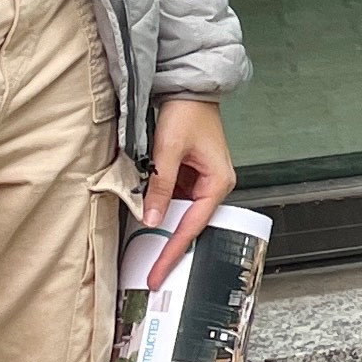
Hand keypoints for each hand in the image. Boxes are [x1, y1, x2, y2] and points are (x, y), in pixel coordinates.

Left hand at [141, 99, 235, 284]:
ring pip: (179, 213)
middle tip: (150, 271)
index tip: (158, 272)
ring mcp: (201, 181)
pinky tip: (144, 217)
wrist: (189, 89)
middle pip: (189, 224)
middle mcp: (213, 186)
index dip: (173, 251)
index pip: (193, 226)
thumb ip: (159, 186)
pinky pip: (174, 200)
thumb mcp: (168, 150)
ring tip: (143, 248)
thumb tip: (151, 219)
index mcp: (218, 183)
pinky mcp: (189, 176)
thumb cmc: (187, 114)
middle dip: (168, 246)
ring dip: (161, 226)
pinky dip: (159, 208)